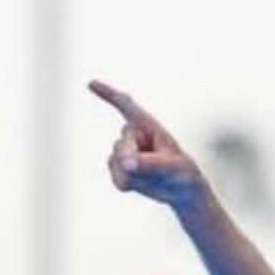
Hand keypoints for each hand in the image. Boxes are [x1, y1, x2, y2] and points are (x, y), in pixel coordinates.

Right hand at [88, 79, 204, 208]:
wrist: (182, 191)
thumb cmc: (183, 173)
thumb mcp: (172, 168)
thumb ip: (149, 164)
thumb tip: (125, 163)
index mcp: (148, 125)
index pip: (126, 105)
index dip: (108, 94)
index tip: (91, 83)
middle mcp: (133, 135)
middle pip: (121, 147)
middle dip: (132, 161)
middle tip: (156, 171)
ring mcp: (125, 151)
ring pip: (117, 164)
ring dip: (135, 177)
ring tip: (154, 177)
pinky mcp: (120, 167)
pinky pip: (116, 178)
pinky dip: (128, 185)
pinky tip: (142, 183)